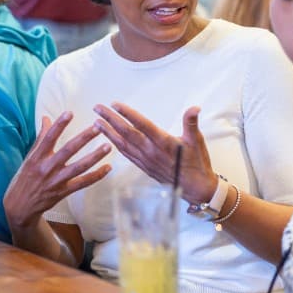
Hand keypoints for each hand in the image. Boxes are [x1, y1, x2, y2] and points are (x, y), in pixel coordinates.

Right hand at [3, 112, 111, 229]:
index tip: (70, 113)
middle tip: (97, 127)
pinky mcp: (63, 192)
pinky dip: (96, 176)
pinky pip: (83, 183)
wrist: (20, 206)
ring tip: (108, 146)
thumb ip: (41, 138)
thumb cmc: (24, 178)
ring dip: (95, 157)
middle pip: (68, 150)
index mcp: (37, 157)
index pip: (49, 138)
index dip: (59, 125)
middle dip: (84, 138)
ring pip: (79, 167)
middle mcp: (47, 168)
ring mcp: (56, 181)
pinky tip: (107, 167)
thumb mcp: (30, 157)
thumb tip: (46, 118)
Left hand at [93, 103, 216, 204]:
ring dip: (108, 132)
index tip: (115, 104)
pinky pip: (126, 154)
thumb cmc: (196, 163)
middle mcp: (151, 152)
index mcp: (163, 143)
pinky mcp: (144, 167)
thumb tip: (194, 108)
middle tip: (98, 109)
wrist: (195, 187)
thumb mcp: (196, 140)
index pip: (141, 125)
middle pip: (126, 133)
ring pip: (123, 144)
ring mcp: (146, 160)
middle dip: (110, 120)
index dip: (127, 114)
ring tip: (96, 122)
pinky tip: (109, 139)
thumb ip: (191, 122)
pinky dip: (116, 145)